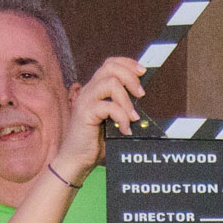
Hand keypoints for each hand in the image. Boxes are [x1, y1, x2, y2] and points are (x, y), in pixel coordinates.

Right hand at [54, 55, 145, 183]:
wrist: (78, 159)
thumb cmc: (97, 141)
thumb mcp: (114, 119)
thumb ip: (124, 107)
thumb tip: (144, 99)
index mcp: (96, 89)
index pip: (110, 64)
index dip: (128, 63)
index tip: (143, 72)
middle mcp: (89, 90)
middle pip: (110, 67)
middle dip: (130, 77)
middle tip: (141, 94)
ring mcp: (86, 100)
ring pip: (110, 83)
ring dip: (127, 99)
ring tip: (133, 117)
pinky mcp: (85, 113)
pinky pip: (108, 106)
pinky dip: (121, 117)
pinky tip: (125, 129)